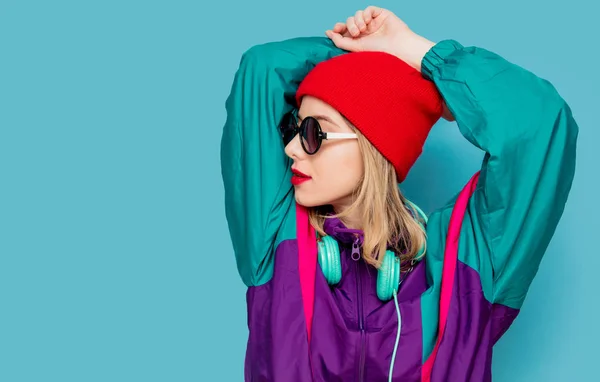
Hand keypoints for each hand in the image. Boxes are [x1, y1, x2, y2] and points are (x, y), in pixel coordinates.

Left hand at [325, 6, 454, 120]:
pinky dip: (365, 14)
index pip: (344, 30)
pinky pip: (368, 9)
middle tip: (355, 34)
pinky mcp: (381, 15)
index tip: (334, 30)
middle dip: (349, 25)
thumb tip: (327, 32)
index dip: (338, 28)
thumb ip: (340, 41)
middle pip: (349, 21)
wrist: (398, 49)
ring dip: (357, 21)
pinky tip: (368, 23)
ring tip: (362, 30)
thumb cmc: (379, 52)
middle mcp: (365, 30)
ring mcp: (373, 22)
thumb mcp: (356, 48)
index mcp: (359, 40)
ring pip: (357, 14)